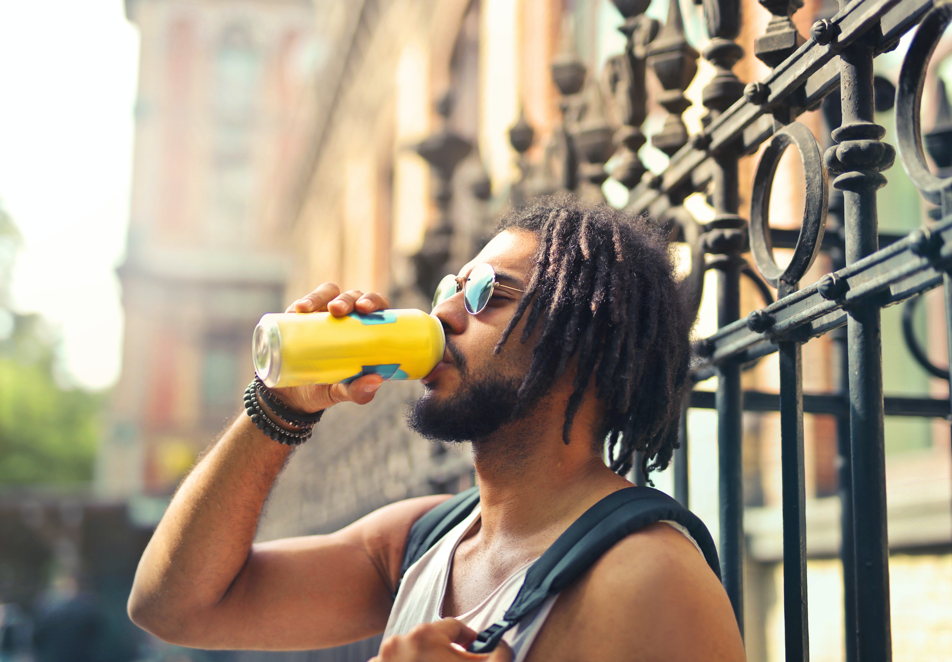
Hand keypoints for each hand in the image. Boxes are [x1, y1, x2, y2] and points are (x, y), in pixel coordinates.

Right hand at [269, 283, 391, 412]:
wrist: (293, 396)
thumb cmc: (327, 388)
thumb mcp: (342, 392)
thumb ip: (358, 391)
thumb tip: (375, 381)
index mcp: (365, 330)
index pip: (377, 306)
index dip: (374, 300)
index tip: (366, 309)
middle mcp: (347, 317)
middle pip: (353, 296)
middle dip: (347, 299)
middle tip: (339, 310)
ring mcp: (324, 314)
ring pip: (328, 293)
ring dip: (321, 297)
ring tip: (309, 309)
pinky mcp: (301, 317)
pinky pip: (303, 303)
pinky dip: (302, 302)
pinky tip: (298, 310)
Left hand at [369, 619, 513, 661]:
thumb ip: (501, 654)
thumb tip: (501, 644)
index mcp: (426, 635)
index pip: (455, 627)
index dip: (469, 640)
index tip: (473, 652)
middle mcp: (399, 642)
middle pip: (430, 640)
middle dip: (445, 654)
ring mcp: (382, 660)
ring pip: (410, 654)